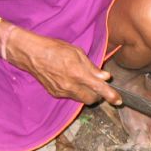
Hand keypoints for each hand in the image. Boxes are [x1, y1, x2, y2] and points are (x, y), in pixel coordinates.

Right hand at [6, 27, 121, 105]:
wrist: (32, 54)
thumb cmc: (55, 49)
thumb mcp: (77, 52)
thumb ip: (92, 67)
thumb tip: (105, 77)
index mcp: (78, 74)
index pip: (99, 89)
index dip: (111, 96)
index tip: (118, 101)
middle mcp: (70, 86)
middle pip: (91, 100)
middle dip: (97, 95)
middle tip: (97, 85)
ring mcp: (61, 92)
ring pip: (80, 99)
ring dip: (85, 93)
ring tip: (81, 79)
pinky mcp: (54, 93)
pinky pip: (70, 96)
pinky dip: (74, 91)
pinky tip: (69, 79)